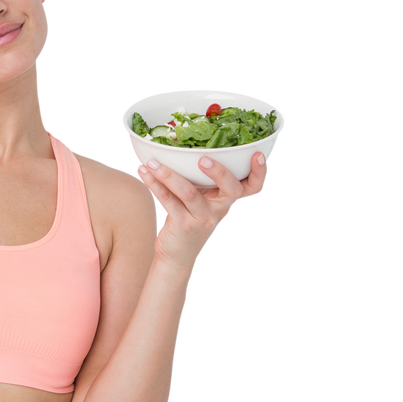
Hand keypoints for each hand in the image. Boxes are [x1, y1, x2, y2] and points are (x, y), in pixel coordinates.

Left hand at [136, 152, 269, 271]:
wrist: (177, 256)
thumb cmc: (190, 220)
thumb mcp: (203, 200)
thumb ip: (202, 179)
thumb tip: (180, 145)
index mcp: (227, 199)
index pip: (253, 187)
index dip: (260, 173)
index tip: (258, 155)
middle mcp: (220, 209)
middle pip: (231, 189)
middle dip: (219, 172)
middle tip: (203, 158)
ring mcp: (203, 218)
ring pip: (190, 193)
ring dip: (168, 174)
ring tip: (151, 161)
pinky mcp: (183, 225)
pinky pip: (169, 200)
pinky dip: (154, 184)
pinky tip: (143, 172)